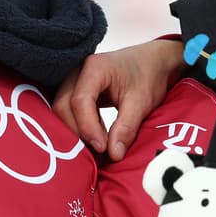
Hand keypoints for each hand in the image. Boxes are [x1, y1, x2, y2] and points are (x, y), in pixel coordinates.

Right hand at [53, 39, 185, 160]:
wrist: (152, 62)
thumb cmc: (148, 76)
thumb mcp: (142, 102)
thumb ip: (126, 128)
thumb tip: (114, 154)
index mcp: (95, 68)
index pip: (80, 101)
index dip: (87, 127)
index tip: (102, 147)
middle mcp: (78, 72)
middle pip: (64, 106)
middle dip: (77, 132)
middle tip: (97, 152)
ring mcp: (74, 81)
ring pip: (62, 110)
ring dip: (76, 132)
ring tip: (97, 148)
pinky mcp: (76, 91)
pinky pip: (69, 111)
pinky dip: (79, 127)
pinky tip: (95, 139)